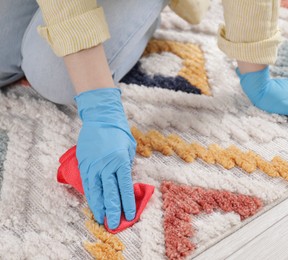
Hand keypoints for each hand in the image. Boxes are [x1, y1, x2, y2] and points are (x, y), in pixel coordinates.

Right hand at [75, 88, 135, 228]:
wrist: (101, 118)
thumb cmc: (119, 133)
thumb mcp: (129, 148)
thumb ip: (127, 165)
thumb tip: (126, 182)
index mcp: (120, 161)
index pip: (125, 187)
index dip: (127, 203)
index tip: (130, 216)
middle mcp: (106, 165)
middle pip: (110, 193)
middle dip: (113, 210)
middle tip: (115, 224)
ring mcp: (93, 166)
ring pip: (96, 191)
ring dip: (100, 207)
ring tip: (102, 220)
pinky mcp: (84, 165)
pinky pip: (87, 184)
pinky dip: (90, 197)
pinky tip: (93, 206)